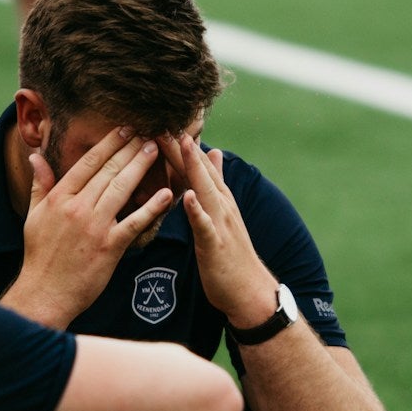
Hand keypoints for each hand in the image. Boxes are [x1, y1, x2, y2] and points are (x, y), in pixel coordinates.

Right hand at [11, 127, 174, 325]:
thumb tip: (35, 157)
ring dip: (141, 167)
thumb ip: (40, 185)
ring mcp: (94, 226)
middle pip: (108, 170)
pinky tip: (166, 194)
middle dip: (131, 149)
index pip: (88, 163)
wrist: (45, 293)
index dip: (109, 143)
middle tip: (149, 133)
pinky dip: (151, 207)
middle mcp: (77, 207)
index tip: (125, 129)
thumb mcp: (33, 216)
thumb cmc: (40, 255)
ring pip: (122, 189)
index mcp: (59, 197)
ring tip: (156, 150)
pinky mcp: (109, 247)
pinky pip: (135, 222)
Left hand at [163, 134, 277, 327]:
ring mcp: (220, 224)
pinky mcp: (216, 245)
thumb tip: (213, 153)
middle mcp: (221, 205)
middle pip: (199, 170)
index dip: (180, 143)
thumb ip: (216, 183)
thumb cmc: (231, 255)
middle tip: (164, 119)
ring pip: (204, 190)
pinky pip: (205, 225)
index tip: (161, 120)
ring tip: (180, 143)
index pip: (197, 165)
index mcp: (217, 199)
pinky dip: (197, 210)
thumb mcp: (222, 213)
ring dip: (193, 167)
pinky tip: (188, 197)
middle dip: (182, 145)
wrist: (249, 291)